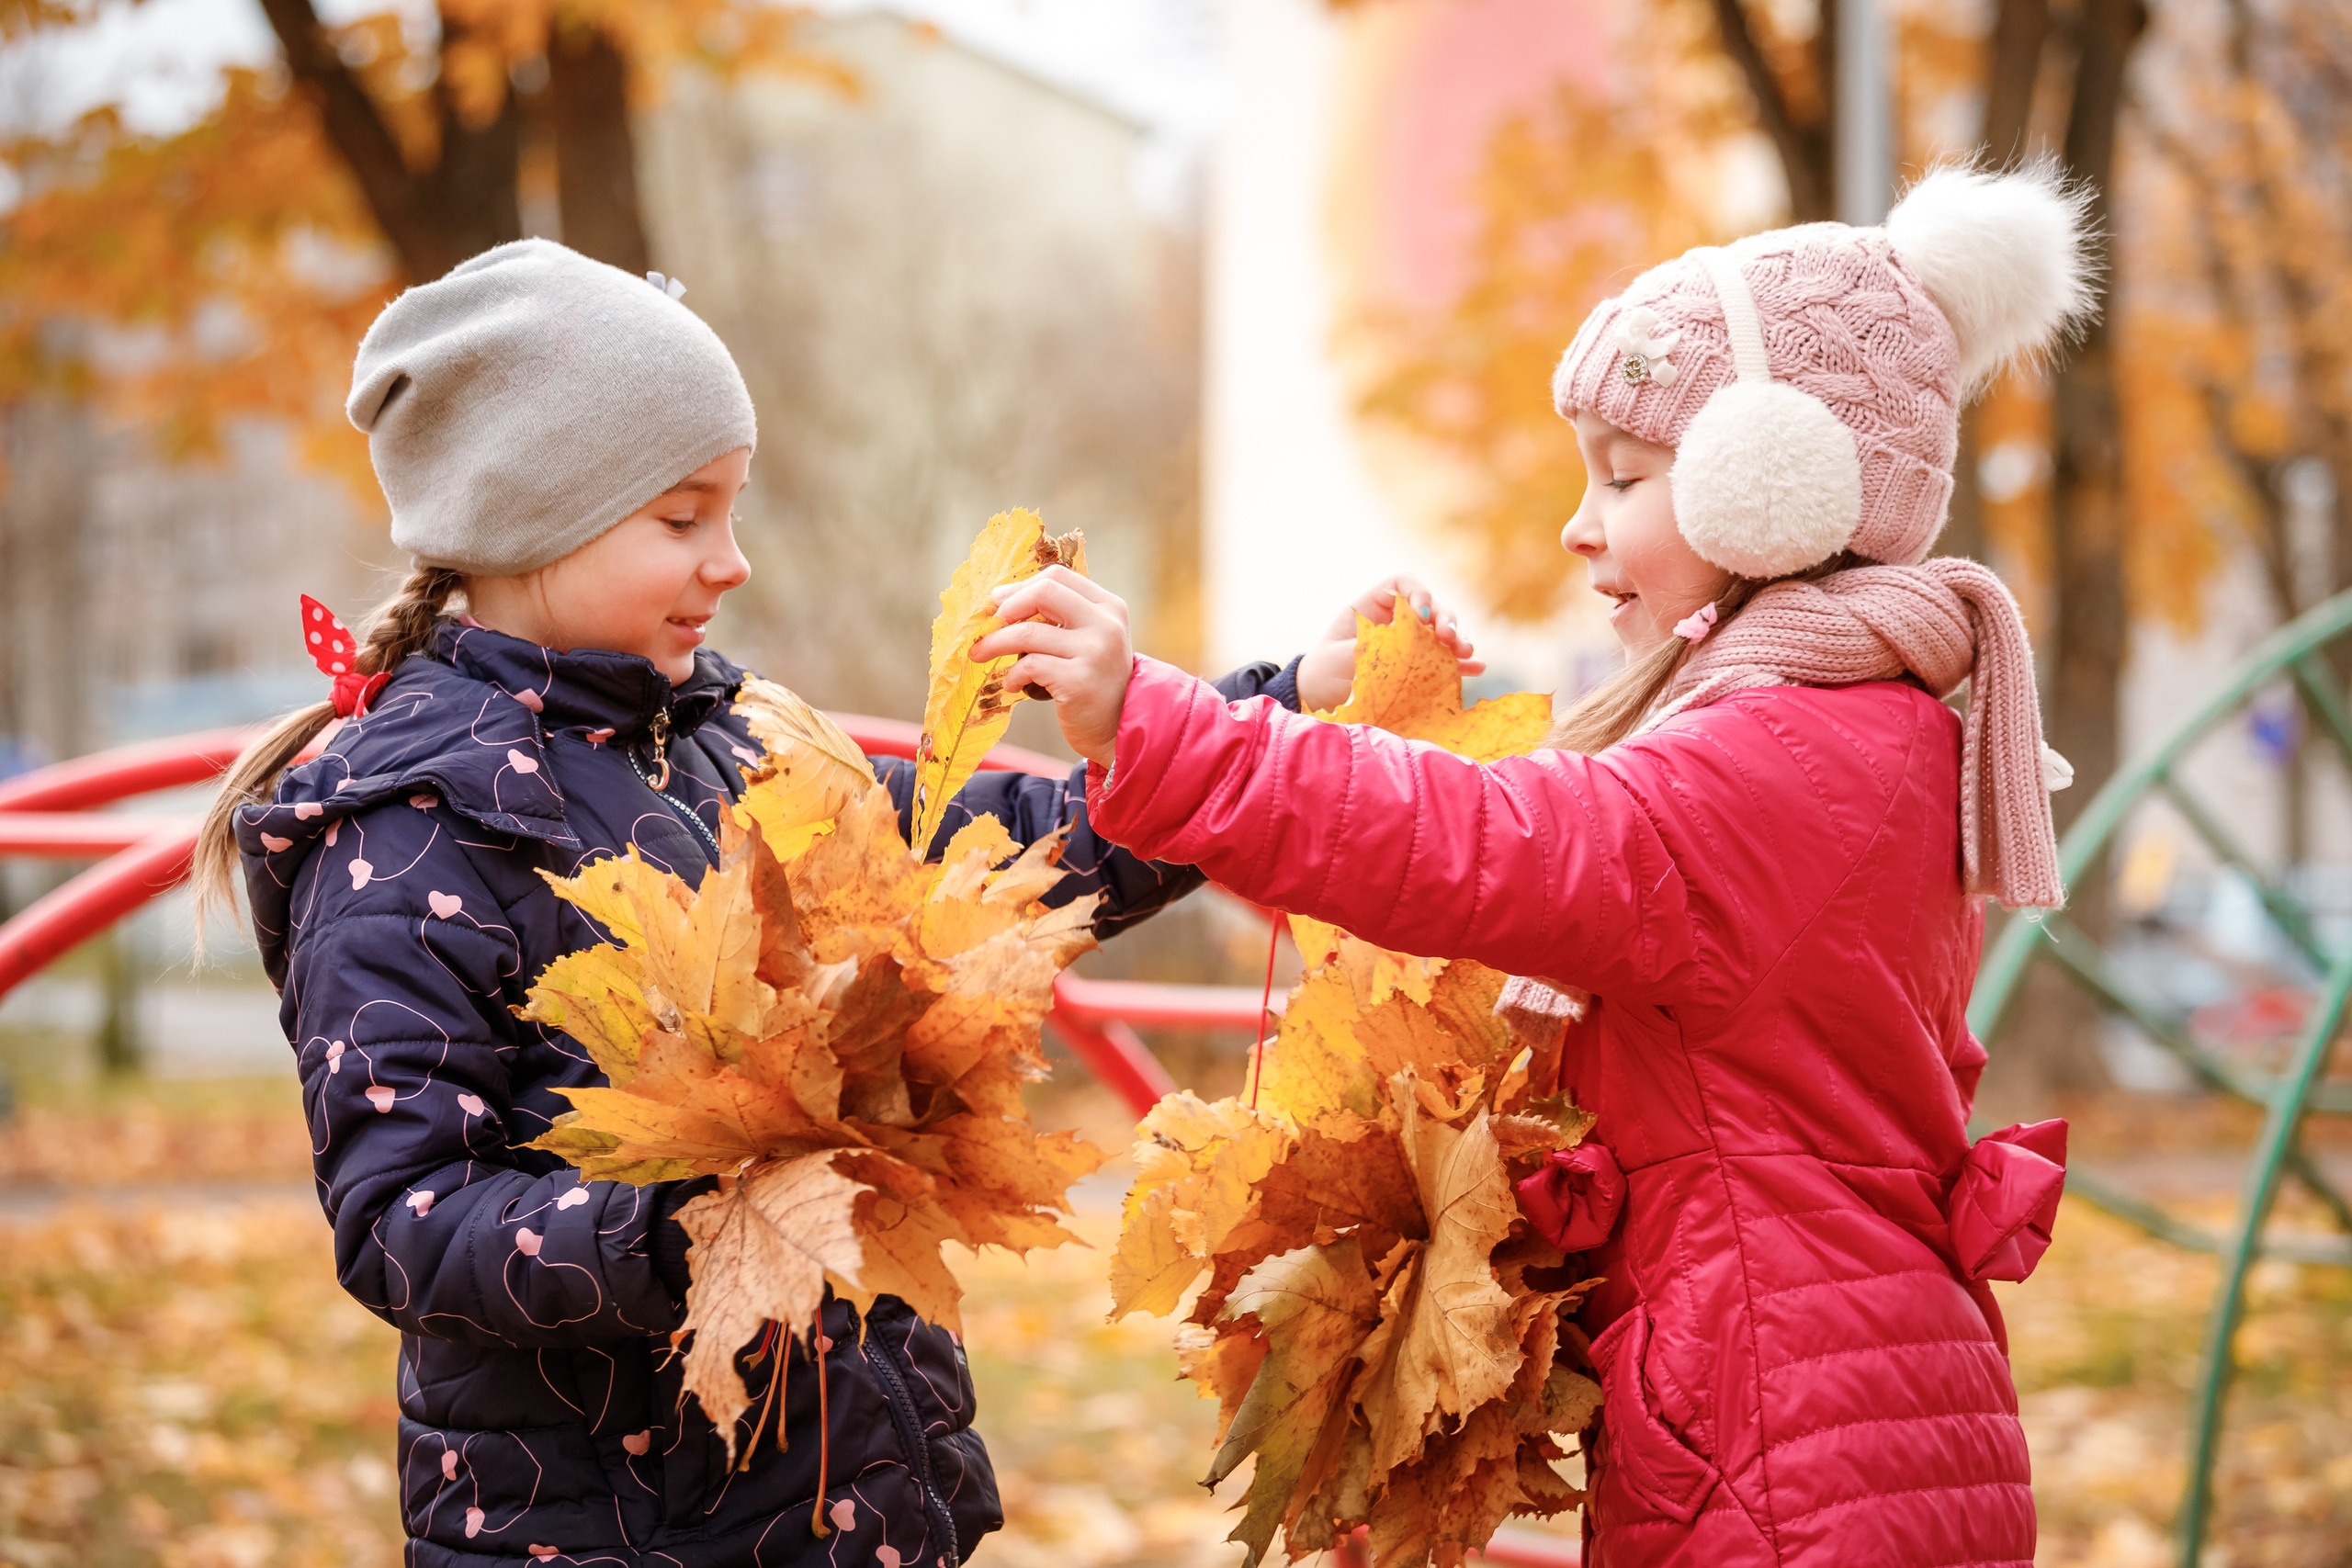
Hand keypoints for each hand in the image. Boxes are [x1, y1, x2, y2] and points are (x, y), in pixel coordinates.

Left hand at [970, 566, 1133, 769]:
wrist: (1120, 728)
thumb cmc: (1096, 683)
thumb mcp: (1092, 640)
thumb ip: (1063, 618)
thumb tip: (1004, 602)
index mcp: (1109, 607)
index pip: (1057, 577)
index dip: (1021, 586)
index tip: (999, 602)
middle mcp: (1105, 625)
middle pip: (1043, 592)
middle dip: (1006, 607)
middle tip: (988, 625)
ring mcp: (1094, 652)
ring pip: (1027, 633)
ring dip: (995, 644)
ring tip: (980, 655)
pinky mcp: (1079, 682)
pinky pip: (1029, 665)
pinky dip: (1013, 675)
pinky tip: (1013, 685)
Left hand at [1295, 575, 1483, 711]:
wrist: (1318, 700)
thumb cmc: (1324, 672)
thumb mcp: (1344, 656)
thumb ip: (1377, 648)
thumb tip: (1412, 649)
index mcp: (1373, 606)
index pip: (1404, 584)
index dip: (1419, 592)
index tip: (1422, 614)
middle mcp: (1396, 620)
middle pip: (1431, 607)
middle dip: (1445, 619)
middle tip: (1448, 637)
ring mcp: (1410, 644)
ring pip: (1442, 633)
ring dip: (1458, 640)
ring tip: (1466, 653)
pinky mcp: (1418, 668)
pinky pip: (1445, 661)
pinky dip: (1461, 665)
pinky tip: (1475, 669)